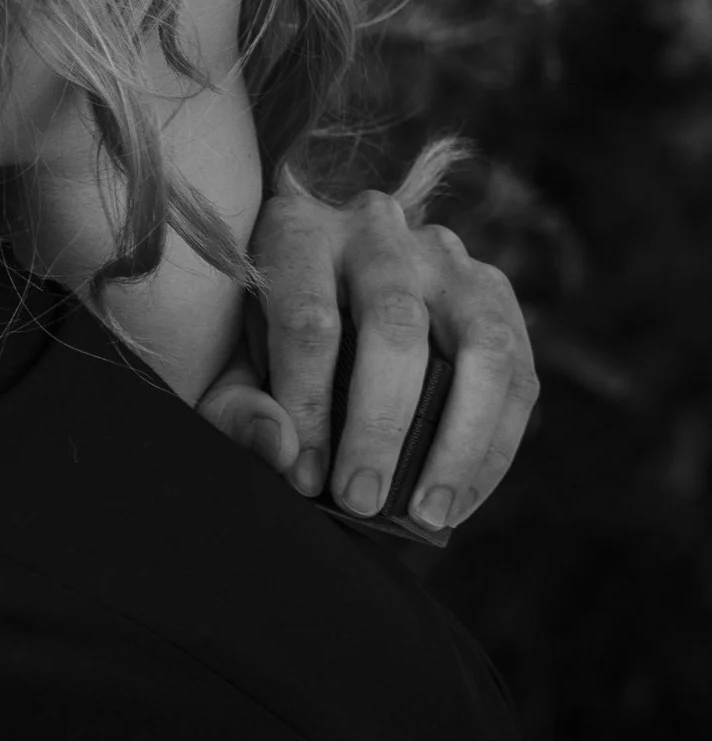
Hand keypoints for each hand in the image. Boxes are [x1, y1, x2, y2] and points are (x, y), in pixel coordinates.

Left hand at [200, 183, 537, 536]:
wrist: (316, 273)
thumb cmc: (263, 330)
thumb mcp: (223, 360)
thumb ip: (236, 405)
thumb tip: (280, 450)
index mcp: (298, 230)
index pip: (310, 319)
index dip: (308, 407)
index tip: (304, 477)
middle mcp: (378, 229)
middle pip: (396, 325)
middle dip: (381, 426)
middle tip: (363, 500)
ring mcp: (446, 255)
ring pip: (481, 345)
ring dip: (460, 441)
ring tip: (430, 511)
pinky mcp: (493, 292)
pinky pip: (517, 373)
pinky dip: (495, 445)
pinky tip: (460, 497)